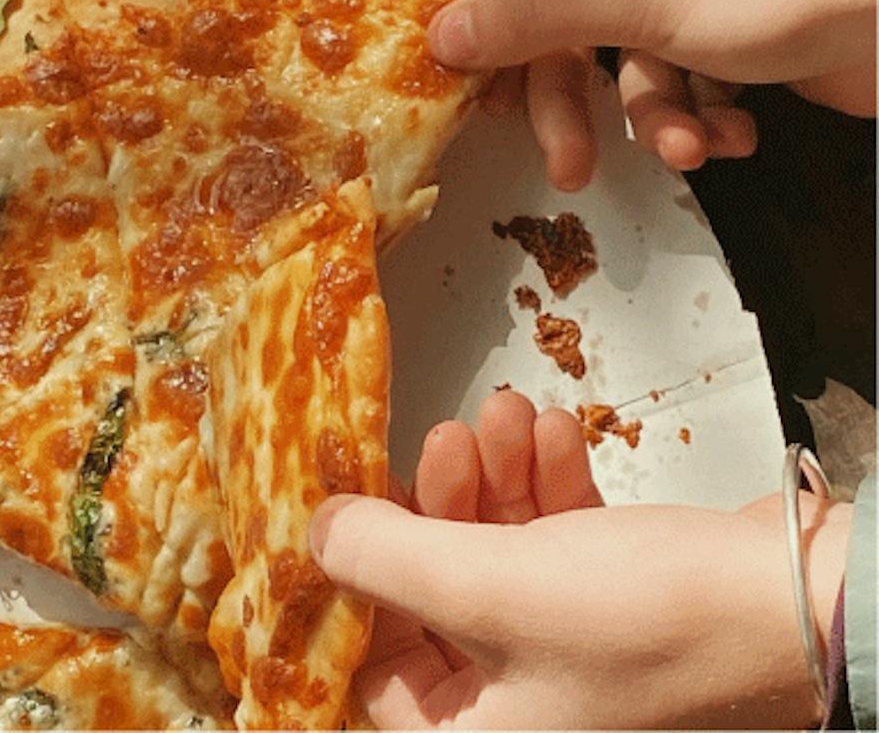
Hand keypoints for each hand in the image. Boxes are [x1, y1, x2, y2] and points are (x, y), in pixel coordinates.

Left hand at [313, 391, 851, 728]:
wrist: (802, 602)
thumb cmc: (652, 619)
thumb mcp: (489, 587)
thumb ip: (385, 558)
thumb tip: (314, 535)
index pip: (382, 677)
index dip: (362, 584)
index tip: (355, 502)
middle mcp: (527, 710)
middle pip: (437, 598)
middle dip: (439, 501)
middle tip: (449, 436)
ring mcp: (575, 658)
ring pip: (496, 554)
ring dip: (494, 475)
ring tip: (504, 413)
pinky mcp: (619, 606)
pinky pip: (554, 541)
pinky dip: (545, 483)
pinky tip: (552, 429)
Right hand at [428, 0, 876, 188]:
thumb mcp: (622, 0)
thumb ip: (522, 20)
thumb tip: (435, 34)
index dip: (495, 25)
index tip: (477, 92)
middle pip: (564, 17)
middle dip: (576, 95)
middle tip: (569, 166)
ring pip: (625, 55)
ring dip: (654, 112)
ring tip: (693, 146)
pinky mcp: (734, 17)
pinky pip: (682, 67)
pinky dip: (703, 109)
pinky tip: (737, 133)